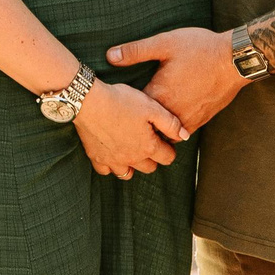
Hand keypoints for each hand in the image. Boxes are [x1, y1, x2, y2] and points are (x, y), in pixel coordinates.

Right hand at [71, 81, 186, 178]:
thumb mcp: (151, 107)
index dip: (169, 148)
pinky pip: (106, 171)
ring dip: (133, 165)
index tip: (165, 139)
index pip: (167, 157)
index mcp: (148, 147)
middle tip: (148, 143)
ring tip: (131, 151)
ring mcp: (113, 160)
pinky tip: (111, 154)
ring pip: (128, 174)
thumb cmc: (121, 101)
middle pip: (149, 168)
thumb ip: (171, 123)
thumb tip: (185, 136)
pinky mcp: (96, 157)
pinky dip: (110, 166)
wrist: (90, 101)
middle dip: (153, 158)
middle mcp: (132, 158)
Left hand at [109, 26, 247, 132]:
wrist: (235, 60)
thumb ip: (136, 51)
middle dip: (136, 124)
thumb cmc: (200, 48)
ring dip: (156, 130)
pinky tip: (168, 120)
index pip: (132, 110)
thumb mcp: (165, 43)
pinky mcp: (201, 121)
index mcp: (159, 94)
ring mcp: (188, 120)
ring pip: (165, 135)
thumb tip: (109, 56)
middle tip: (125, 120)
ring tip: (145, 123)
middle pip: (147, 127)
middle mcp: (172, 112)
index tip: (115, 104)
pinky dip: (172, 131)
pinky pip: (181, 134)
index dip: (123, 108)